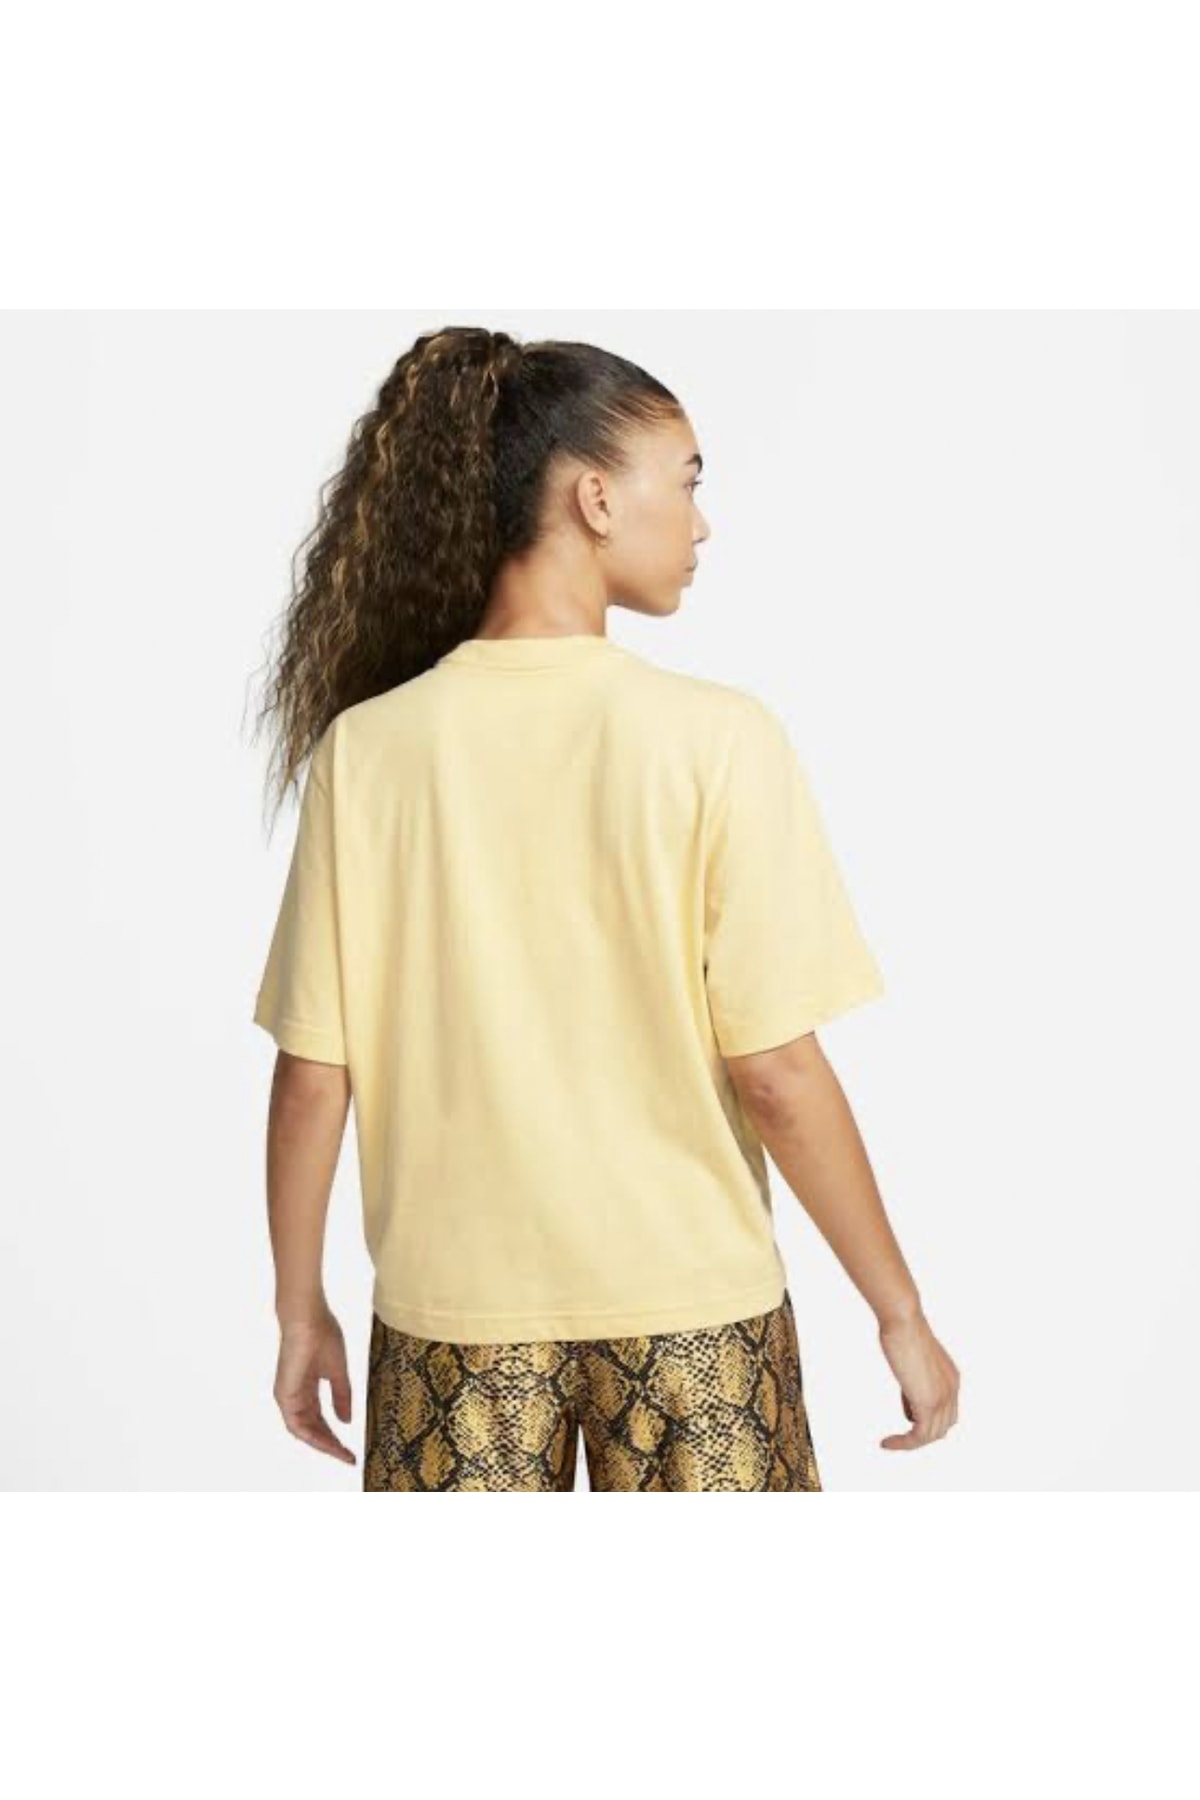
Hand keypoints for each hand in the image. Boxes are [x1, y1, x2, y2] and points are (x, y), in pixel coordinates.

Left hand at [274, 1305, 356, 1465]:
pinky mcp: (284, 1395)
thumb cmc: (322, 1334)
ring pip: (304, 1431)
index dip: (335, 1435)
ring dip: (323, 1444)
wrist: (308, 1317)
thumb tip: (346, 1420)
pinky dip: (313, 1437)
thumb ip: (341, 1395)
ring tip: (342, 1453)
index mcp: (306, 1388)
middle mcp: (295, 1396)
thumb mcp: (337, 1371)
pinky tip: (329, 1442)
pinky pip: (297, 1425)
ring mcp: (288, 1396)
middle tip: (349, 1456)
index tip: (351, 1449)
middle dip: (331, 1444)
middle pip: (312, 1429)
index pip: (320, 1419)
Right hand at [877, 1311, 959, 1450]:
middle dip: (922, 1434)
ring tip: (890, 1442)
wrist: (903, 1321)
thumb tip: (909, 1406)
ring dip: (910, 1442)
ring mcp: (943, 1398)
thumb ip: (915, 1383)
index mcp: (952, 1378)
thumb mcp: (913, 1362)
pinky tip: (886, 1442)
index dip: (927, 1418)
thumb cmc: (902, 1331)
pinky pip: (919, 1436)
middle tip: (900, 1436)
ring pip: (931, 1435)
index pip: (946, 1411)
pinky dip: (904, 1444)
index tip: (905, 1417)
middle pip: (942, 1427)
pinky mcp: (928, 1404)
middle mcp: (953, 1390)